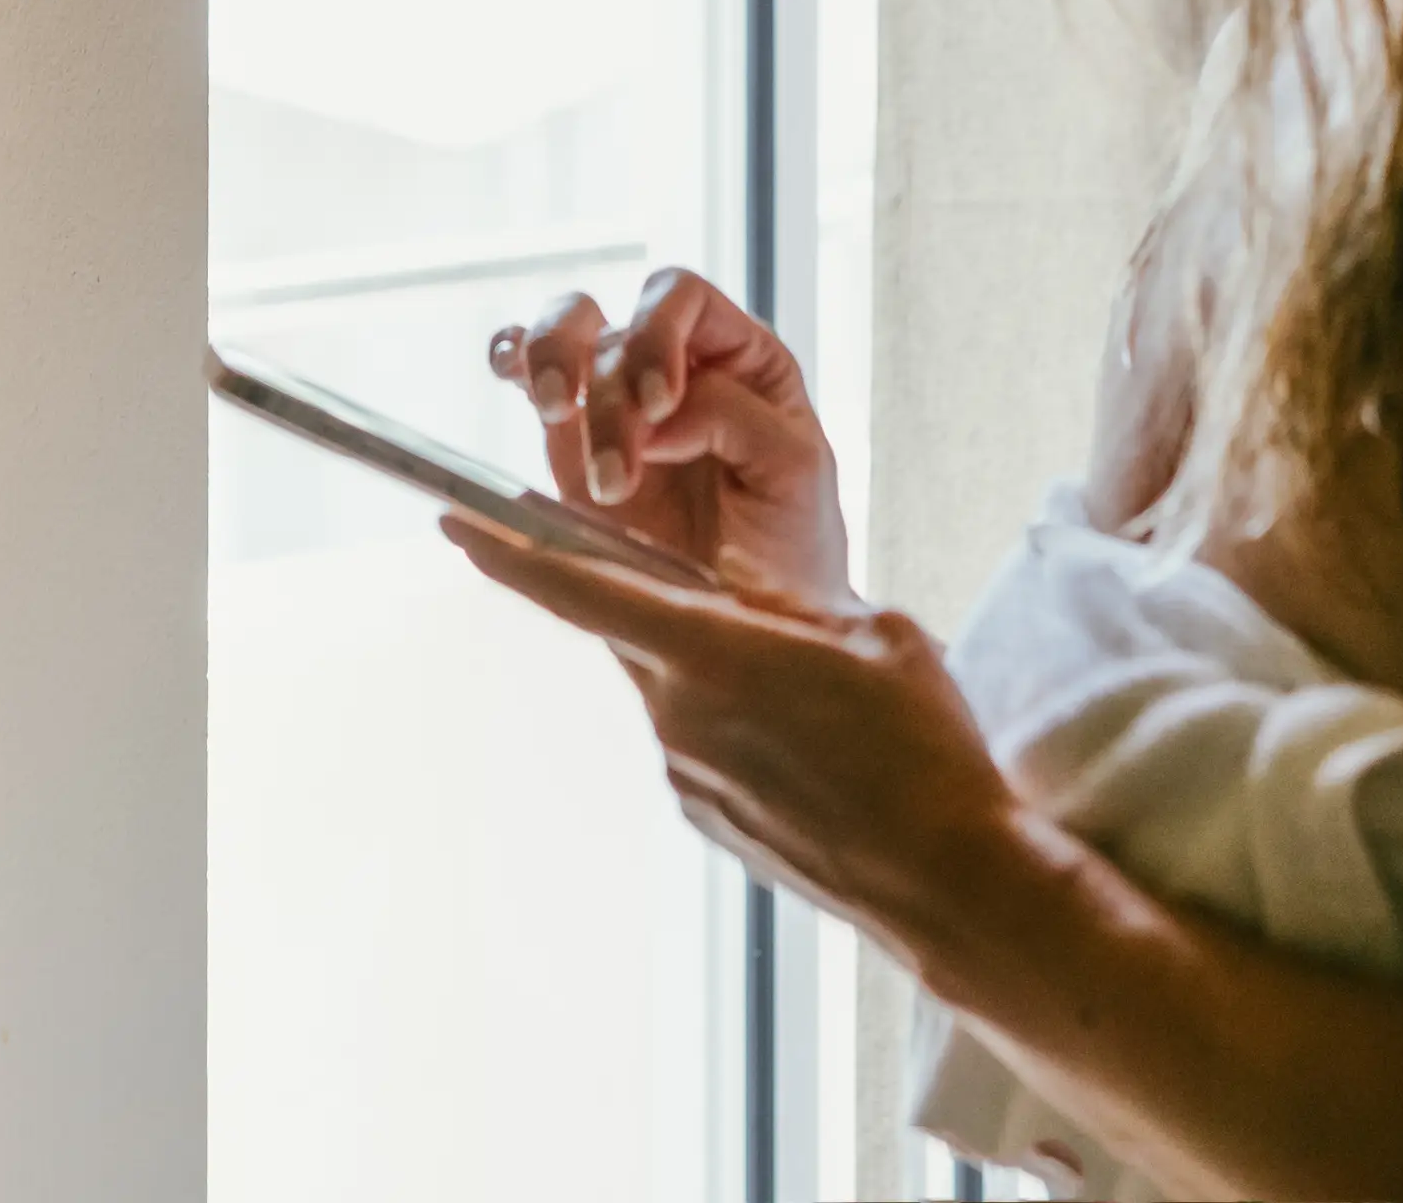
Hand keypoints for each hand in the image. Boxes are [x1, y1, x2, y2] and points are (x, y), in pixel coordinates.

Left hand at [443, 512, 1024, 971]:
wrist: (951, 881)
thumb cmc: (924, 746)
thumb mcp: (868, 633)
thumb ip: (785, 604)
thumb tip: (745, 604)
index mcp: (712, 652)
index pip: (582, 589)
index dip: (510, 551)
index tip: (452, 521)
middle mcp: (679, 715)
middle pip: (633, 633)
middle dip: (656, 606)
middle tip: (727, 602)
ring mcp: (688, 773)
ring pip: (675, 689)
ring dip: (716, 673)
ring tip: (814, 698)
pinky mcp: (707, 816)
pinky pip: (701, 743)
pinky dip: (736, 726)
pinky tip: (808, 746)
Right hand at [489, 267, 853, 611]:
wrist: (750, 624)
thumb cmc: (790, 545)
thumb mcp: (795, 473)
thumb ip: (737, 419)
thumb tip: (657, 413)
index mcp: (737, 356)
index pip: (683, 301)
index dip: (658, 334)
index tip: (658, 403)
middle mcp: (672, 362)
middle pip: (616, 321)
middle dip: (606, 382)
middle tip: (617, 464)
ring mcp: (615, 399)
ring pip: (566, 331)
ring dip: (552, 362)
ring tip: (554, 413)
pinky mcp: (569, 441)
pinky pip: (527, 372)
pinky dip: (511, 357)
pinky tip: (508, 373)